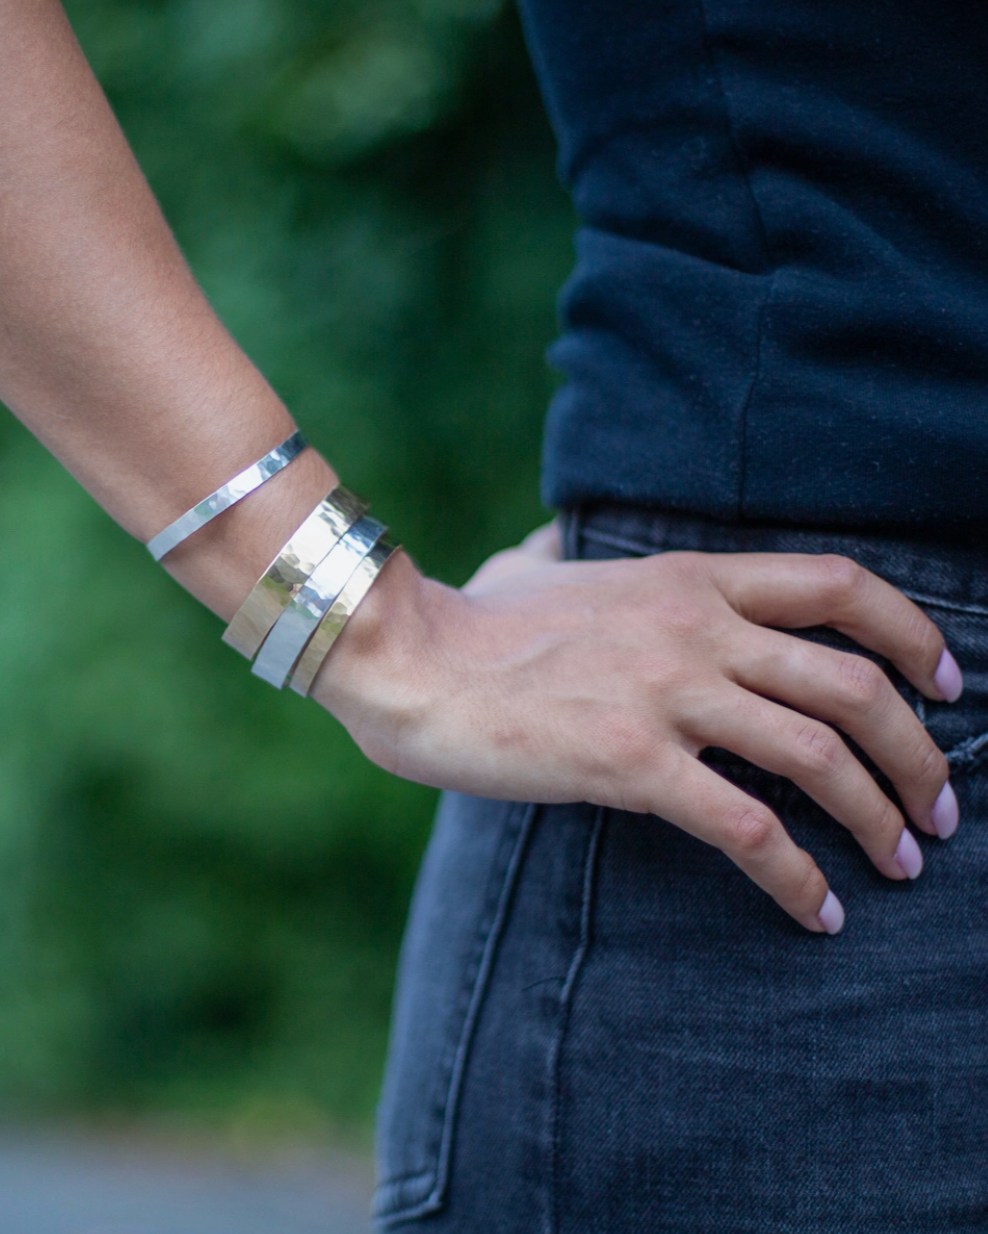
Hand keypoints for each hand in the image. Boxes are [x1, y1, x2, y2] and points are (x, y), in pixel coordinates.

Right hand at [315, 528, 960, 934]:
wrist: (408, 657)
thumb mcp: (533, 563)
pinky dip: (798, 876)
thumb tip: (551, 542)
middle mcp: (698, 629)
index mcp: (691, 578)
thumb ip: (565, 550)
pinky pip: (746, 827)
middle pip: (853, 685)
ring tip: (902, 864)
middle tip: (939, 810)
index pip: (841, 585)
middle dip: (918, 754)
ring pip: (818, 756)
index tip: (948, 682)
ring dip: (879, 816)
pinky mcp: (632, 762)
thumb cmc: (469, 618)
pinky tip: (818, 910)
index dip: (913, 633)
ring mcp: (668, 693)